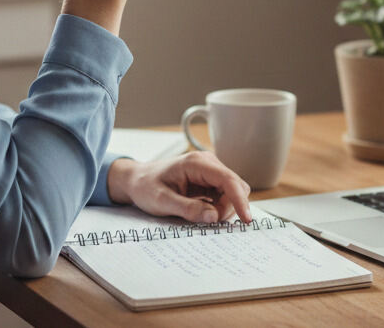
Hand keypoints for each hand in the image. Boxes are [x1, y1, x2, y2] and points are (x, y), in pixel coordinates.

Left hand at [106, 152, 252, 224]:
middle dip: (228, 208)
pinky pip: (224, 195)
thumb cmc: (145, 187)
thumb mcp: (161, 201)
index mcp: (196, 163)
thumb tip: (213, 217)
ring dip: (223, 209)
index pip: (228, 180)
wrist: (136, 180)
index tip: (246, 220)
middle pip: (235, 186)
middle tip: (206, 221)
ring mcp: (210, 171)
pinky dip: (219, 208)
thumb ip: (187, 209)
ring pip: (232, 192)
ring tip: (198, 215)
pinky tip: (202, 212)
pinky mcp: (209, 180)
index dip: (240, 200)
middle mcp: (207, 163)